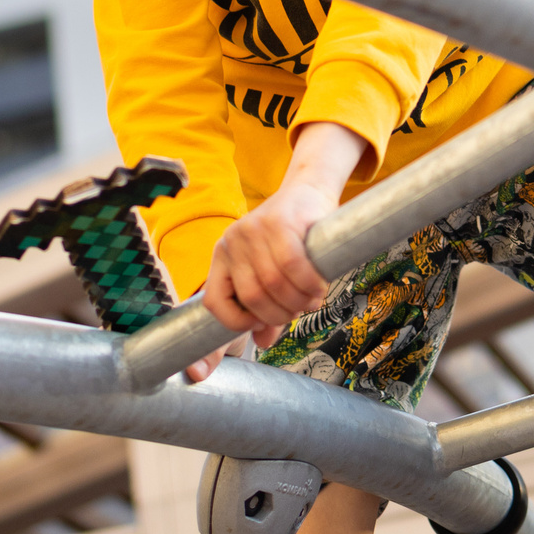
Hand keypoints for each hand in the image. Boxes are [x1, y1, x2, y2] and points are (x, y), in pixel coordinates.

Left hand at [185, 122, 368, 378]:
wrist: (309, 190)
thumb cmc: (291, 237)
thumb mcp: (272, 271)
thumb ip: (266, 307)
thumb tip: (262, 342)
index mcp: (222, 257)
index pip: (214, 303)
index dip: (238, 323)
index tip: (264, 324)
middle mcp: (232, 242)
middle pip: (251, 297)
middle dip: (280, 314)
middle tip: (299, 311)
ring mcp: (253, 229)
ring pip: (273, 283)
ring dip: (298, 301)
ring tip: (312, 299)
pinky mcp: (278, 221)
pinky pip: (292, 264)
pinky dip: (308, 283)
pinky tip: (318, 286)